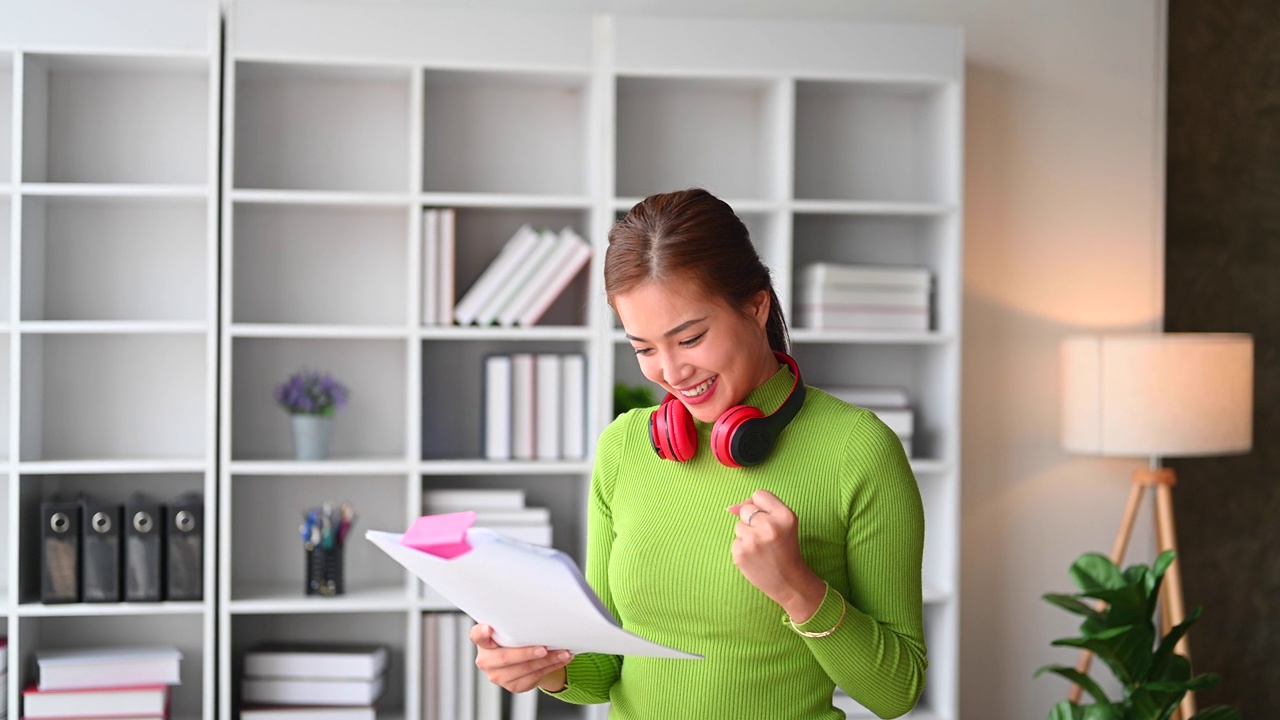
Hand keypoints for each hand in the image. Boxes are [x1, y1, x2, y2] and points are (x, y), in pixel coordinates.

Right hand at [471, 623, 573, 692]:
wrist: (522, 659)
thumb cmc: (516, 638)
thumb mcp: (512, 629)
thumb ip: (515, 622)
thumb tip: (539, 605)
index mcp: (484, 641)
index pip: (477, 635)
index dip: (481, 633)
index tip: (489, 628)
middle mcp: (487, 660)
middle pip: (504, 657)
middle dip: (526, 653)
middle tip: (543, 649)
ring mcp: (498, 675)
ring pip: (524, 669)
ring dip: (547, 661)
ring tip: (562, 652)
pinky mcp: (513, 685)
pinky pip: (534, 677)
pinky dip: (551, 667)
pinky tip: (561, 659)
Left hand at [728, 489, 827, 622]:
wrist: (788, 581)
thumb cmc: (785, 549)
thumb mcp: (784, 524)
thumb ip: (761, 509)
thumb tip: (730, 508)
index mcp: (785, 516)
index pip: (759, 494)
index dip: (760, 506)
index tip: (767, 519)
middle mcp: (769, 526)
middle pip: (746, 509)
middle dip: (751, 520)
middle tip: (765, 536)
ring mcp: (753, 540)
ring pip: (738, 525)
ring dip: (746, 534)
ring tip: (761, 547)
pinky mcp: (741, 553)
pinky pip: (735, 541)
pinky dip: (742, 548)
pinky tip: (755, 556)